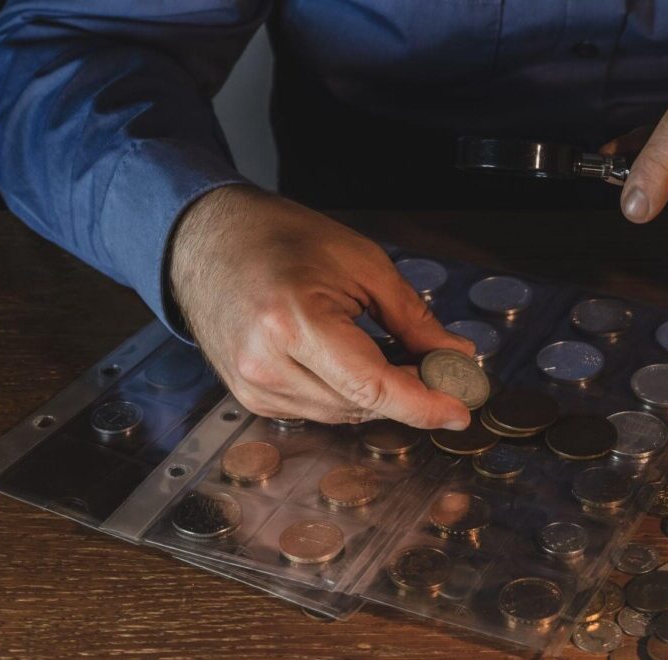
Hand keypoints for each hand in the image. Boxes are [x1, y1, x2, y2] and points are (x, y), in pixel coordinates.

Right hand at [169, 185, 473, 428]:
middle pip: (361, 405)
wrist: (206, 240)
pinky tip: (356, 366)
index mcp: (294, 323)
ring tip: (397, 359)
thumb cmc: (281, 238)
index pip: (372, 386)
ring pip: (342, 414)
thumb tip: (456, 356)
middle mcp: (266, 364)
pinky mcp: (249, 396)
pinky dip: (347, 395)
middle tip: (441, 368)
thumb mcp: (362, 263)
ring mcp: (252, 386)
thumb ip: (412, 318)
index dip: (423, 404)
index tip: (460, 411)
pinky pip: (317, 411)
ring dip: (378, 396)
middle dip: (409, 394)